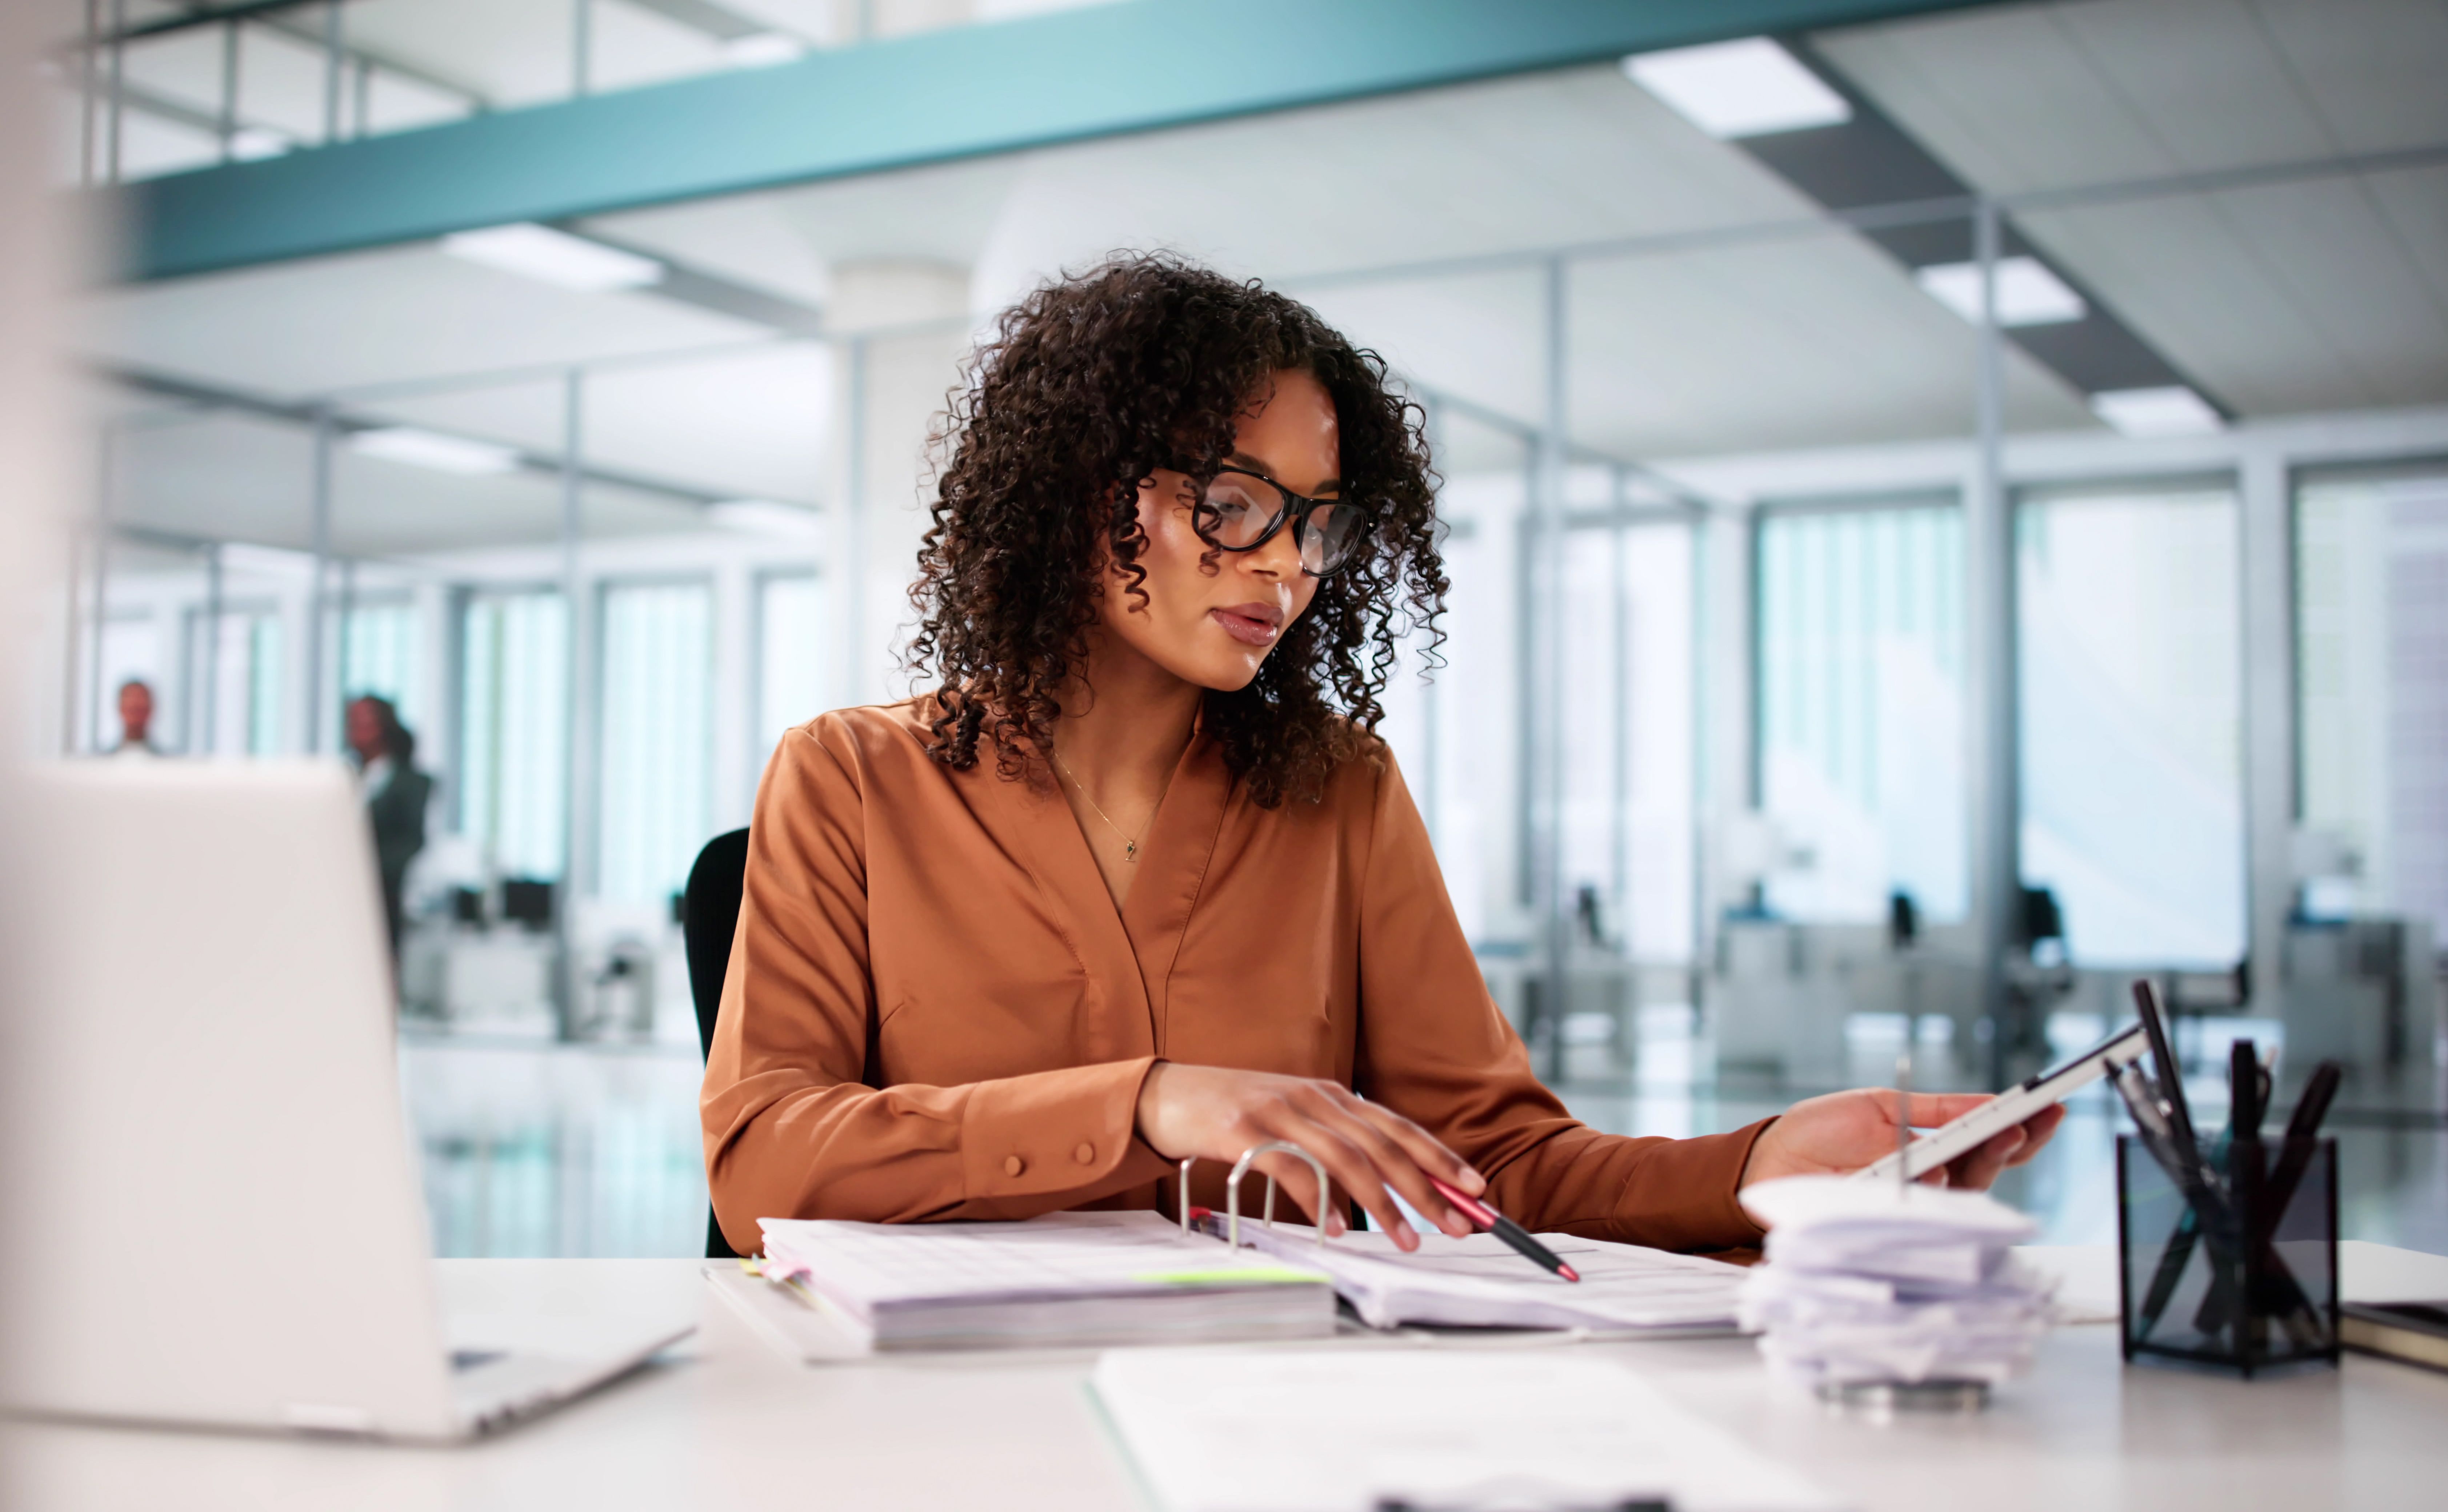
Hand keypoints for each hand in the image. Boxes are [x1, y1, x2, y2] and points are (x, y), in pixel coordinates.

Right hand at [1133, 1061, 1484, 1249]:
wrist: (1165, 1094)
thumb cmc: (1233, 1114)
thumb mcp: (1292, 1119)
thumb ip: (1332, 1143)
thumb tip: (1379, 1186)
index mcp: (1330, 1095)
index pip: (1397, 1127)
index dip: (1440, 1157)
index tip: (1475, 1188)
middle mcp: (1312, 1097)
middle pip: (1383, 1144)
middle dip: (1427, 1187)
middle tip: (1458, 1223)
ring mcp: (1279, 1112)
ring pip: (1347, 1158)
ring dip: (1382, 1202)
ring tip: (1407, 1239)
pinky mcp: (1244, 1130)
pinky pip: (1292, 1168)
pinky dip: (1320, 1199)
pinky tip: (1338, 1227)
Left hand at [1739, 1088, 2063, 1193]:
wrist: (1775, 1158)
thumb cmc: (1823, 1131)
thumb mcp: (1882, 1106)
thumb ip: (1936, 1111)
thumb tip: (1988, 1104)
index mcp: (1935, 1145)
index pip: (1990, 1139)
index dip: (2023, 1125)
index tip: (2050, 1103)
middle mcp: (1934, 1177)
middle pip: (1991, 1166)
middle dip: (2019, 1141)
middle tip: (2035, 1118)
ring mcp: (1916, 1200)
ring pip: (1968, 1187)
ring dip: (1988, 1158)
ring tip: (2005, 1132)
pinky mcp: (1893, 1216)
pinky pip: (1925, 1203)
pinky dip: (1937, 1183)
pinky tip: (1946, 1166)